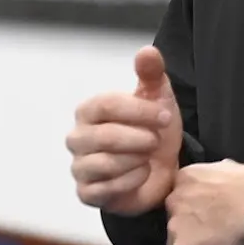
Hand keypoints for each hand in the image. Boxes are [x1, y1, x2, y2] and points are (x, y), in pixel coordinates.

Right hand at [67, 46, 183, 215]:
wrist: (159, 168)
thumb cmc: (152, 128)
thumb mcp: (158, 98)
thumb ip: (152, 74)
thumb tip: (147, 51)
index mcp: (89, 110)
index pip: (107, 105)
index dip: (140, 111)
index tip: (166, 115)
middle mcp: (77, 138)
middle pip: (105, 136)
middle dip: (140, 139)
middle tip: (157, 140)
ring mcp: (79, 167)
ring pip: (106, 164)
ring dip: (137, 160)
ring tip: (148, 156)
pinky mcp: (86, 193)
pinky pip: (106, 189)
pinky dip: (131, 181)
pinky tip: (141, 173)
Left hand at [165, 160, 243, 244]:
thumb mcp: (227, 169)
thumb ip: (211, 182)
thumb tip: (217, 192)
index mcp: (184, 177)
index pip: (182, 200)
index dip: (197, 211)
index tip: (212, 216)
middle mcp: (172, 201)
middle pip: (177, 222)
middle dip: (192, 228)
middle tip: (215, 232)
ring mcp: (174, 226)